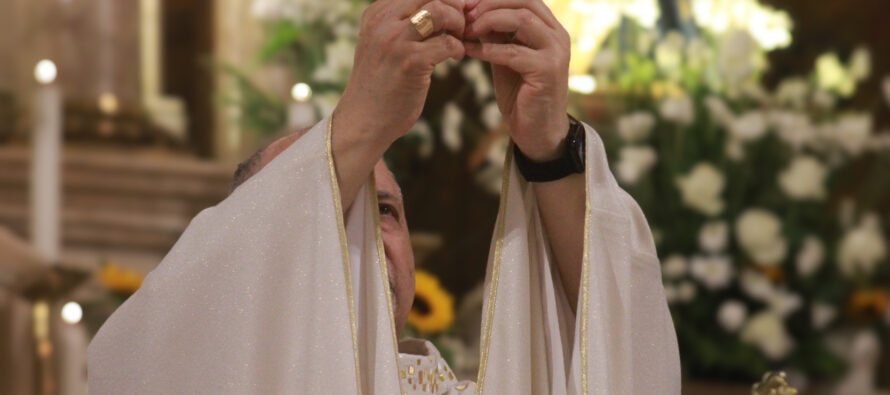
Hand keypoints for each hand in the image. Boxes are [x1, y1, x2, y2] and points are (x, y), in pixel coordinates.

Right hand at [335, 0, 467, 143]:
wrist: (363, 121)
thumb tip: (439, 8)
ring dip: (458, 24)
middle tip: (463, 25)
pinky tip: (456, 57)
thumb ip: (400, 24)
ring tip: (459, 40)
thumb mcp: (381, 46)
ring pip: (439, 11)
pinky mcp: (410, 61)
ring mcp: (395, 40)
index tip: (457, 9)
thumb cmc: (379, 85)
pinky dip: (458, 48)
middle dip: (455, 6)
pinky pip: (447, 42)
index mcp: (376, 14)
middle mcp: (383, 22)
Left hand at [463, 0, 570, 160]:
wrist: (538, 133)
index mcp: (550, 29)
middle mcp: (558, 36)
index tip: (467, 4)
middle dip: (490, 4)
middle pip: (524, 2)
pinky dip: (487, 49)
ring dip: (489, 22)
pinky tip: (469, 51)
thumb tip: (474, 12)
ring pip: (521, 20)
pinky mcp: (547, 71)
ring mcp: (556, 53)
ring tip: (466, 31)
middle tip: (465, 15)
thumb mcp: (506, 58)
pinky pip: (513, 52)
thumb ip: (497, 35)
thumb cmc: (521, 95)